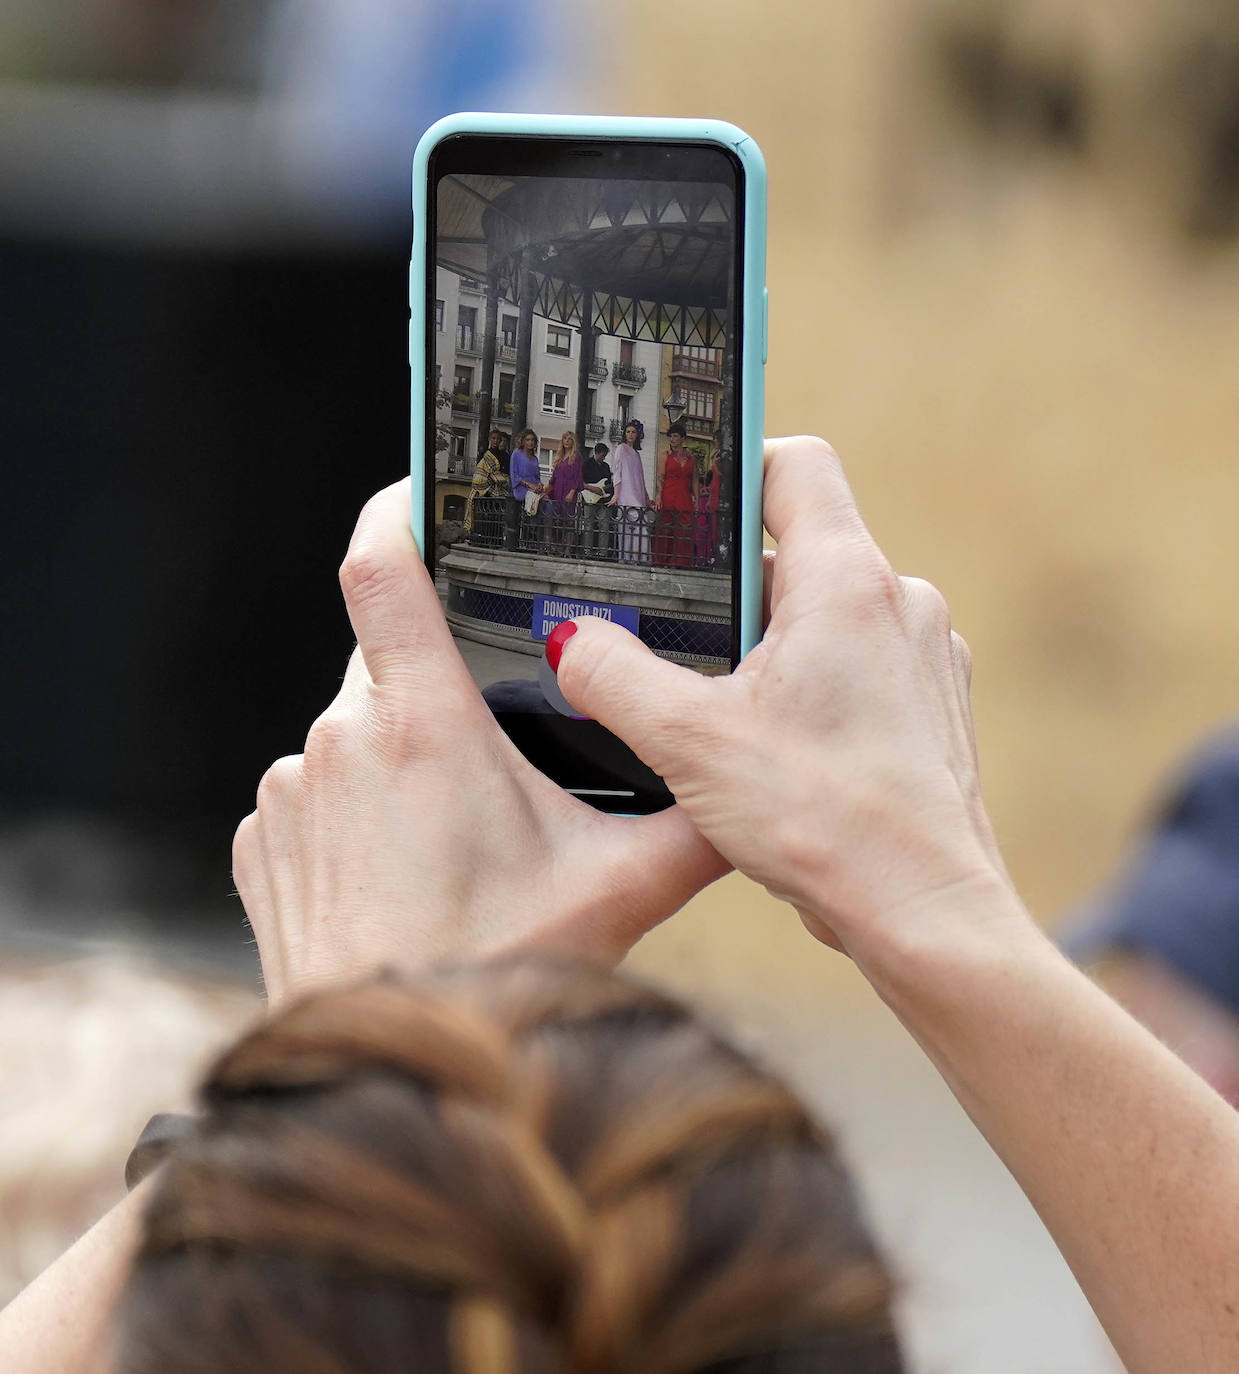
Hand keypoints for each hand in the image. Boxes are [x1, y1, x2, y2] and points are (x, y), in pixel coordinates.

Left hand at [233, 478, 724, 1008]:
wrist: (388, 1071)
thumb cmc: (496, 974)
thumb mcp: (621, 890)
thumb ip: (695, 824)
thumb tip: (753, 788)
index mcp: (424, 724)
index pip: (384, 567)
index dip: (400, 511)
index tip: (425, 494)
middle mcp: (341, 739)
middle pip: (390, 661)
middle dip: (444, 686)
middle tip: (498, 748)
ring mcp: (291, 791)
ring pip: (356, 731)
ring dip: (404, 759)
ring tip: (454, 837)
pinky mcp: (262, 842)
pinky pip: (315, 792)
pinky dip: (358, 812)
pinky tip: (401, 874)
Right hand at [555, 437, 1013, 968]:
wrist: (923, 908)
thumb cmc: (826, 821)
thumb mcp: (688, 741)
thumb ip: (614, 676)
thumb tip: (574, 641)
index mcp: (847, 582)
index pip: (796, 465)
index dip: (736, 469)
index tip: (692, 505)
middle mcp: (901, 602)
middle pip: (805, 547)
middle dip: (738, 585)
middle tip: (685, 636)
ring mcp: (926, 655)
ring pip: (832, 612)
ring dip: (777, 642)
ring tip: (729, 706)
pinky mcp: (932, 706)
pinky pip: (864, 663)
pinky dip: (819, 684)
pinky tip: (782, 746)